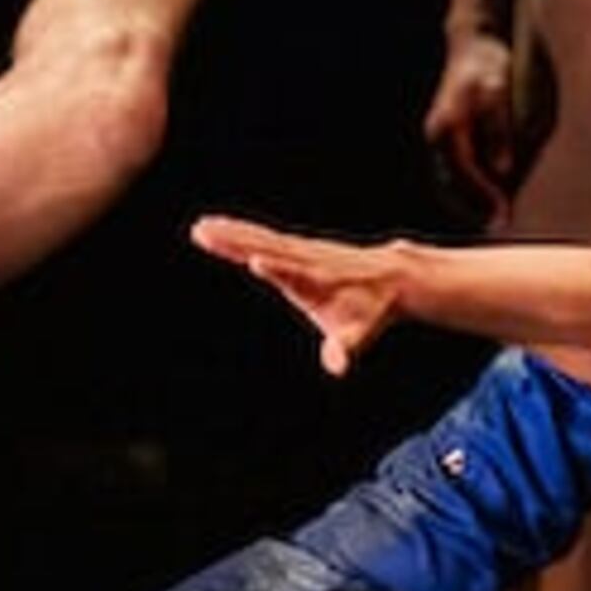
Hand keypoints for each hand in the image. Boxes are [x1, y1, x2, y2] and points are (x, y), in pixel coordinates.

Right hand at [191, 215, 406, 377]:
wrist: (390, 276)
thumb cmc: (370, 310)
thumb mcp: (360, 333)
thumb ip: (344, 348)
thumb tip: (336, 366)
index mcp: (319, 282)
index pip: (295, 274)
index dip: (277, 269)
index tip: (255, 261)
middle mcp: (307, 260)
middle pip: (267, 248)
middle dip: (237, 242)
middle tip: (205, 234)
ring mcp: (301, 249)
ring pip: (260, 237)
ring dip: (230, 232)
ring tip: (200, 228)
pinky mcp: (296, 246)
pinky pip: (263, 236)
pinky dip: (240, 229)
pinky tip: (219, 224)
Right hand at [422, 35, 522, 228]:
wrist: (473, 45)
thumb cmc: (488, 66)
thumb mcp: (497, 93)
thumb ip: (499, 131)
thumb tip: (503, 170)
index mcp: (448, 128)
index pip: (465, 175)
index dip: (485, 199)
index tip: (505, 216)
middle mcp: (438, 137)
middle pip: (452, 187)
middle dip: (475, 209)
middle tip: (502, 223)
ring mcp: (439, 138)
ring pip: (450, 183)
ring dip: (471, 203)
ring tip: (497, 217)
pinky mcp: (446, 138)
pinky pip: (453, 172)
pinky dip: (469, 188)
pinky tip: (489, 197)